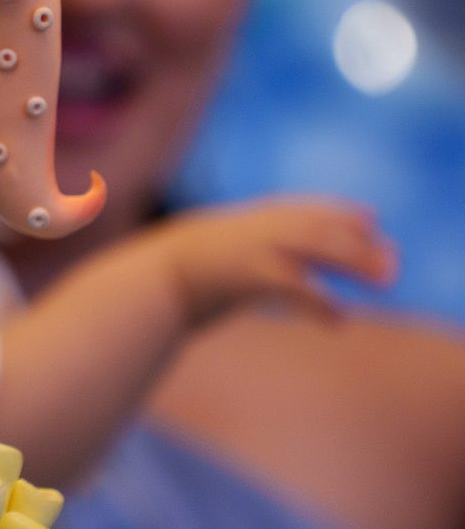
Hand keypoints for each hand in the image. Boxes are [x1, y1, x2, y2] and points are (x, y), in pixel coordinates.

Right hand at [148, 197, 396, 325]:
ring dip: (352, 260)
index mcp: (237, 225)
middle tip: (391, 264)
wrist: (138, 286)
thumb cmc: (162, 284)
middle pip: (313, 226)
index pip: (297, 210)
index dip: (335, 211)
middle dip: (356, 241)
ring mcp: (245, 247)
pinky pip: (291, 282)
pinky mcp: (243, 272)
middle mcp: (246, 229)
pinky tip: (338, 318)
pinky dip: (318, 299)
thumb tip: (236, 280)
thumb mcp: (199, 265)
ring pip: (311, 244)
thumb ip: (227, 265)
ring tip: (386, 281)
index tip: (369, 218)